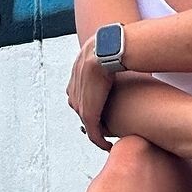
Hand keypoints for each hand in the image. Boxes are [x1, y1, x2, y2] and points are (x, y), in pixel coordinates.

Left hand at [65, 35, 113, 150]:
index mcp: (76, 74)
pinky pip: (93, 133)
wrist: (108, 49)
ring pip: (87, 122)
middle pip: (81, 109)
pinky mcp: (88, 114)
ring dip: (97, 131)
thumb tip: (118, 48)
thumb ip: (107, 53)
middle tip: (106, 128)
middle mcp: (73, 90)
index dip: (93, 102)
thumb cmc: (113, 44)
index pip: (81, 93)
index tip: (104, 109)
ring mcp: (79, 103)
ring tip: (107, 138)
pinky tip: (108, 147)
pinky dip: (100, 141)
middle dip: (93, 119)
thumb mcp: (105, 47)